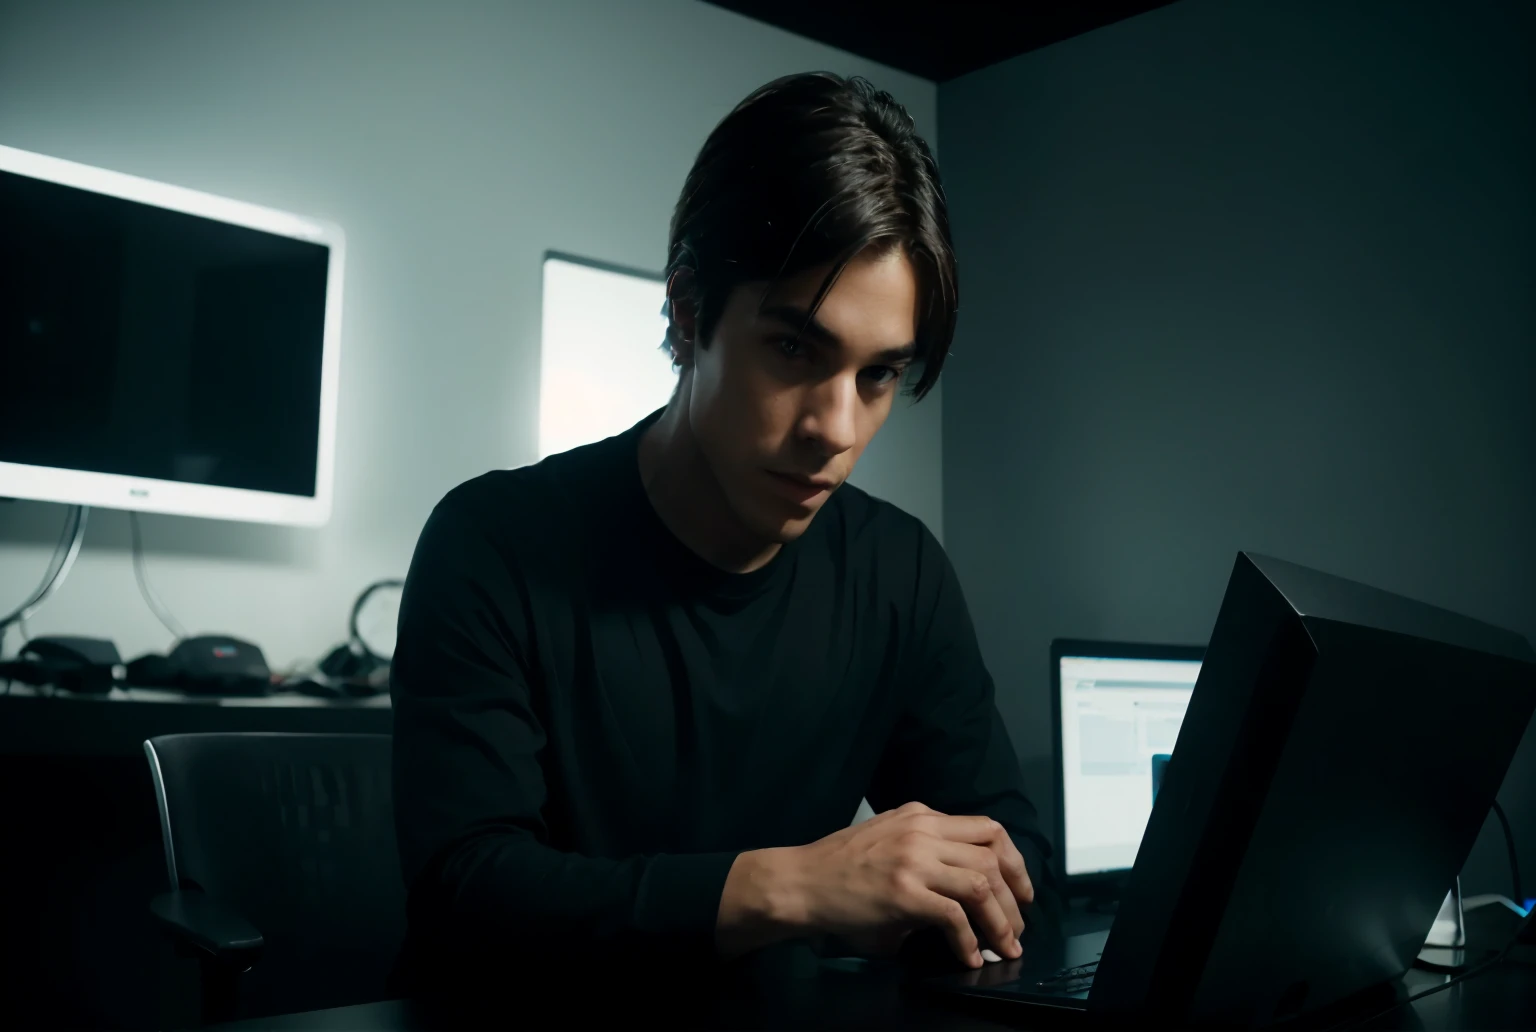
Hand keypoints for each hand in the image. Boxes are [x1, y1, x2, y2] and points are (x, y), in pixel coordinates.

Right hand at [719, 801, 1033, 968]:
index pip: (987, 828)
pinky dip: (968, 941)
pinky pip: (954, 916)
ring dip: (1000, 921)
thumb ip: (926, 855)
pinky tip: (968, 956)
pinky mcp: (904, 892)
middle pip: (993, 854)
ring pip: (982, 884)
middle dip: (1016, 895)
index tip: (1020, 890)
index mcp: (920, 816)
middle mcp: (922, 830)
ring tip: (1003, 946)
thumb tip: (963, 893)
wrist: (800, 882)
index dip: (1013, 861)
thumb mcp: (889, 843)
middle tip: (1018, 925)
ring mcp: (913, 859)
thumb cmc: (839, 869)